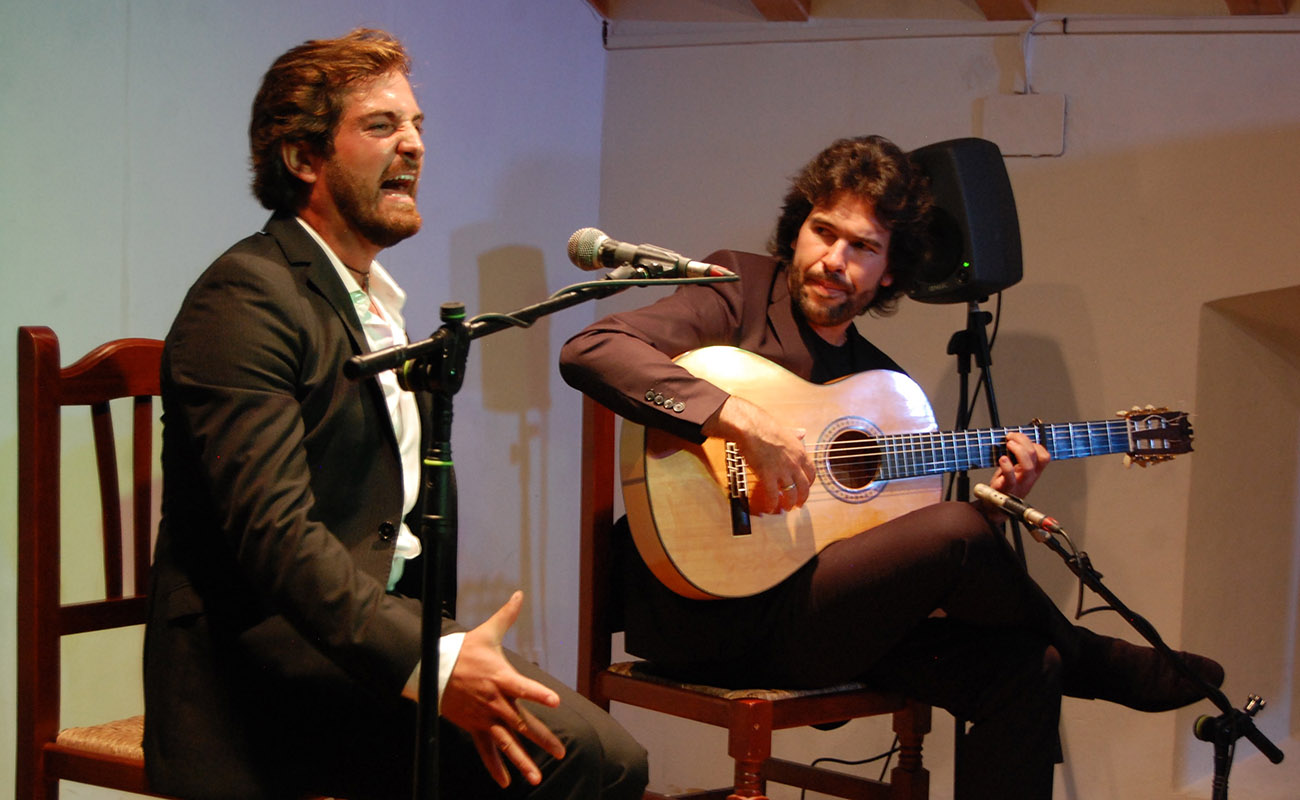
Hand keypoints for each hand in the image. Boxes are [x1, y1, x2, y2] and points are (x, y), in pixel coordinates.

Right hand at [439, 591, 565, 787]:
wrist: (433, 670)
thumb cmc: (465, 651)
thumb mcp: (487, 633)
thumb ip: (507, 615)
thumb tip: (519, 593)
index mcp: (502, 678)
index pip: (525, 687)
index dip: (539, 694)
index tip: (555, 702)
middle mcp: (496, 702)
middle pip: (522, 724)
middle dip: (542, 739)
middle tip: (560, 752)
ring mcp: (485, 718)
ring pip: (507, 744)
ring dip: (522, 762)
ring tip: (537, 778)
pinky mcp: (475, 727)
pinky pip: (486, 751)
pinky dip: (495, 767)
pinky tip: (506, 782)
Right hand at [702, 395, 814, 514]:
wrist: (751, 427)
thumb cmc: (765, 426)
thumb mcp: (785, 430)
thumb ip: (795, 434)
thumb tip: (802, 432)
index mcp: (800, 452)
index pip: (811, 472)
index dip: (809, 483)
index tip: (806, 488)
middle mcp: (794, 463)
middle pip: (804, 487)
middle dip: (802, 498)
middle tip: (799, 504)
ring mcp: (782, 471)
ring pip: (791, 494)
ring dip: (789, 504)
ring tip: (786, 509)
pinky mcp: (768, 476)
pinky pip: (773, 495)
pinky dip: (772, 504)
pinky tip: (770, 508)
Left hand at [988, 431, 1049, 502]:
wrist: (995, 505)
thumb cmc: (1005, 485)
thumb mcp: (1016, 470)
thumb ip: (1017, 458)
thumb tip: (1013, 439)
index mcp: (1033, 471)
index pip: (1044, 456)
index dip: (1035, 444)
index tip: (1021, 438)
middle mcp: (1029, 477)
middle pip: (1037, 457)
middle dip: (1024, 441)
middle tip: (1011, 436)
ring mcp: (1019, 483)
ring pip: (1028, 466)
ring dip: (1019, 450)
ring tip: (1008, 444)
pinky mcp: (1007, 487)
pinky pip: (1010, 477)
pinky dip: (1006, 465)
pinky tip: (1002, 459)